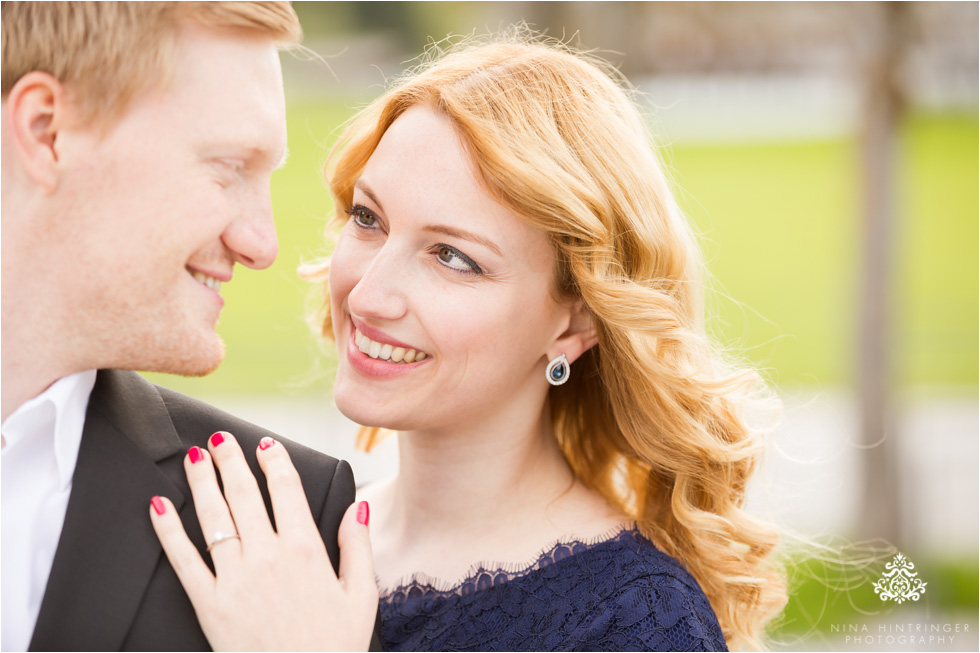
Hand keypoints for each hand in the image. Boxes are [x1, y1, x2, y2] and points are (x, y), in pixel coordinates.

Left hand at [149, 432, 377, 650]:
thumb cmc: (334, 646)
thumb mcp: (361, 596)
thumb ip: (357, 547)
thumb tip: (356, 507)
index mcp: (306, 550)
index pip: (287, 490)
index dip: (275, 462)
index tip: (266, 445)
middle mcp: (268, 557)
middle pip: (245, 495)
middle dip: (231, 461)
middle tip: (220, 439)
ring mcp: (235, 579)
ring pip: (214, 517)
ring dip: (202, 482)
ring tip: (194, 458)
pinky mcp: (210, 604)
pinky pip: (184, 560)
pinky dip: (168, 531)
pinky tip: (158, 507)